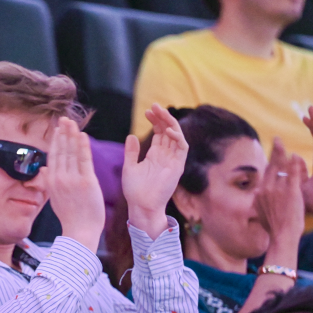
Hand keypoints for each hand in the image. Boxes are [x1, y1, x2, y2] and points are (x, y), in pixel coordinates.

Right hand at [44, 117, 104, 251]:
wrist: (79, 232)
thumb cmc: (70, 217)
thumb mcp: (54, 198)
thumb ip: (49, 182)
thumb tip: (43, 170)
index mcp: (51, 181)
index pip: (53, 156)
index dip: (56, 140)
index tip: (58, 128)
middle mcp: (59, 178)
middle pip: (61, 150)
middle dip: (62, 133)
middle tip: (64, 119)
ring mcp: (72, 179)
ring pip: (71, 152)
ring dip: (71, 135)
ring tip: (72, 122)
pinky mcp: (86, 181)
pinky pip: (84, 160)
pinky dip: (83, 146)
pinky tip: (82, 135)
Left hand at [122, 104, 188, 238]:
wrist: (141, 206)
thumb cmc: (134, 190)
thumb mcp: (130, 167)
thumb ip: (131, 152)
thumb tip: (131, 135)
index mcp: (156, 155)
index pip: (160, 132)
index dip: (156, 120)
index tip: (147, 111)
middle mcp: (166, 156)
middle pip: (169, 131)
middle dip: (163, 117)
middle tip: (154, 106)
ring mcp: (173, 160)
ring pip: (177, 136)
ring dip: (170, 123)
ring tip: (160, 112)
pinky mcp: (177, 167)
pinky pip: (182, 148)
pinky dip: (177, 137)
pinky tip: (167, 130)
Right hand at [258, 138, 307, 244]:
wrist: (282, 236)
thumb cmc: (274, 228)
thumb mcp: (260, 212)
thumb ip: (260, 201)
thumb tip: (256, 196)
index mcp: (260, 193)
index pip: (266, 172)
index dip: (270, 160)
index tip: (272, 152)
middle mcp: (266, 188)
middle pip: (271, 165)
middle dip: (274, 150)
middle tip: (277, 139)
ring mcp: (278, 190)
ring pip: (280, 167)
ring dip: (282, 153)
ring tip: (283, 143)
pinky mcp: (290, 192)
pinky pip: (291, 174)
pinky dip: (293, 164)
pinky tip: (295, 155)